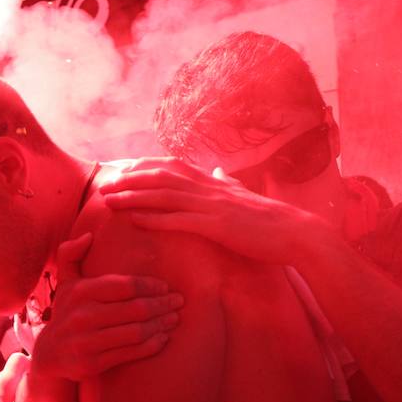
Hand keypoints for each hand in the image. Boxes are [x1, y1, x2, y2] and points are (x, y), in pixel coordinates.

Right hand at [32, 231, 182, 379]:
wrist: (49, 354)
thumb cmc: (67, 312)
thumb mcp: (65, 282)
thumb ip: (71, 254)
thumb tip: (88, 236)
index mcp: (80, 291)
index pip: (126, 285)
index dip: (151, 286)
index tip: (166, 287)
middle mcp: (82, 316)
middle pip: (136, 309)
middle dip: (162, 305)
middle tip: (178, 302)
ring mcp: (86, 341)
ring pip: (136, 332)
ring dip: (161, 325)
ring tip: (174, 319)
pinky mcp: (92, 363)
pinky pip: (130, 353)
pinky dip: (151, 345)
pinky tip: (163, 338)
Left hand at [98, 158, 333, 266]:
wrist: (297, 234)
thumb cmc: (270, 222)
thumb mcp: (243, 197)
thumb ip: (226, 183)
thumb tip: (216, 171)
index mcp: (214, 182)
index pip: (173, 166)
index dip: (145, 167)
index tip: (123, 171)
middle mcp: (210, 188)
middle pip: (162, 177)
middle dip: (130, 180)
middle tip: (105, 186)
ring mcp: (213, 206)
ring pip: (165, 196)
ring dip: (134, 197)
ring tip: (109, 201)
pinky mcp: (217, 226)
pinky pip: (180, 221)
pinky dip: (155, 219)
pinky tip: (135, 221)